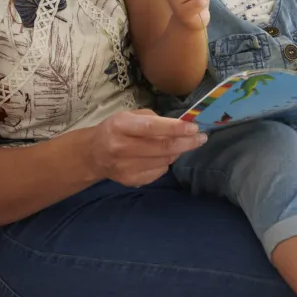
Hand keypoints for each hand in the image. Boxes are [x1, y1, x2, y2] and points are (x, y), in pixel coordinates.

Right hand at [85, 110, 206, 186]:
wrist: (94, 154)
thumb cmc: (116, 129)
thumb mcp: (129, 115)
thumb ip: (153, 119)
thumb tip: (181, 126)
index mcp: (120, 126)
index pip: (151, 128)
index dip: (175, 128)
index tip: (194, 128)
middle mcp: (121, 147)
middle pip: (162, 148)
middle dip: (186, 143)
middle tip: (201, 138)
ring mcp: (126, 167)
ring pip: (164, 161)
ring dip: (177, 152)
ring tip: (182, 144)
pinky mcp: (131, 181)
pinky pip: (159, 172)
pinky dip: (166, 163)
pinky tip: (163, 156)